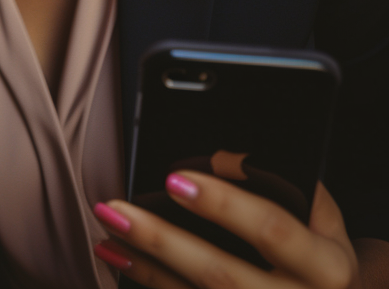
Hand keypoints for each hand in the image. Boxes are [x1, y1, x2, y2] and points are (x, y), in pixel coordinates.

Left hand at [92, 172, 359, 288]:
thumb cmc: (318, 245)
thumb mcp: (321, 215)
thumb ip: (281, 183)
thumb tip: (218, 157)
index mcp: (326, 265)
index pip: (272, 230)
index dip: (225, 204)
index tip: (175, 178)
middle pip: (222, 275)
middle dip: (163, 240)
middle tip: (118, 209)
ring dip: (145, 264)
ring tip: (107, 229)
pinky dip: (150, 282)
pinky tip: (120, 258)